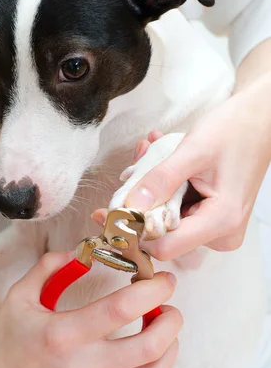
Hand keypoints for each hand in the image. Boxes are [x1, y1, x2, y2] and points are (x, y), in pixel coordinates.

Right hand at [0, 253, 180, 367]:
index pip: (121, 308)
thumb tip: (83, 251)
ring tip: (162, 326)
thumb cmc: (3, 345)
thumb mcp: (19, 297)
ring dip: (170, 346)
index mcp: (61, 335)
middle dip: (172, 318)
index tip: (163, 277)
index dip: (152, 289)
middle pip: (150, 346)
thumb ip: (51, 267)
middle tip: (168, 302)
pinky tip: (148, 354)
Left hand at [95, 73, 270, 260]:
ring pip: (166, 219)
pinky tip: (162, 157)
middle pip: (162, 233)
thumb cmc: (236, 131)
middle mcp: (221, 233)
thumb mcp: (193, 151)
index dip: (135, 230)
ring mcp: (217, 227)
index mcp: (221, 221)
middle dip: (142, 199)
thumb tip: (129, 206)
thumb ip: (160, 180)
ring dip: (153, 187)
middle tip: (136, 161)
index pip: (164, 247)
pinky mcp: (212, 217)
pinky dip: (165, 185)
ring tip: (151, 149)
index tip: (112, 209)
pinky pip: (177, 209)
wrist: (259, 121)